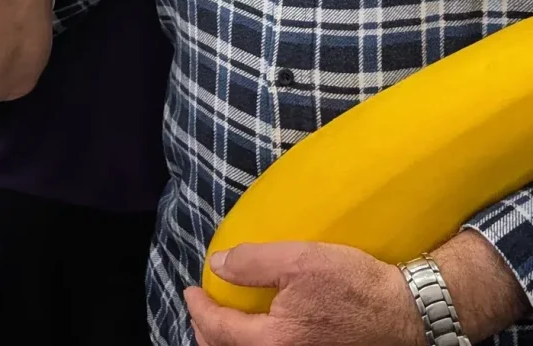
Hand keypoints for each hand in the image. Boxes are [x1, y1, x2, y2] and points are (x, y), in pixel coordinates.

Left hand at [184, 242, 423, 345]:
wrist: (407, 316)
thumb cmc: (355, 286)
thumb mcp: (300, 260)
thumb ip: (253, 262)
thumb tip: (218, 265)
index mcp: (275, 342)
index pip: (220, 331)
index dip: (199, 309)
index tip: (190, 291)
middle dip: (208, 334)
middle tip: (199, 310)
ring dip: (229, 345)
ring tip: (222, 325)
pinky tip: (257, 336)